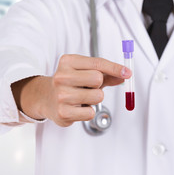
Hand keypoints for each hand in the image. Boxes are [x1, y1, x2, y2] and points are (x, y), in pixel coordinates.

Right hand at [11, 54, 131, 126]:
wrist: (46, 98)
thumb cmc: (69, 83)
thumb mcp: (84, 72)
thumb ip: (105, 73)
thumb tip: (124, 75)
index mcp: (67, 62)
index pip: (97, 63)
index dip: (115, 68)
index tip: (127, 73)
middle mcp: (61, 76)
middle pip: (97, 78)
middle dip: (98, 85)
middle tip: (88, 87)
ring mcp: (61, 95)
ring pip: (97, 96)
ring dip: (94, 99)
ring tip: (81, 98)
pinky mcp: (63, 113)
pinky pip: (91, 113)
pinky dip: (88, 112)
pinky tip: (77, 108)